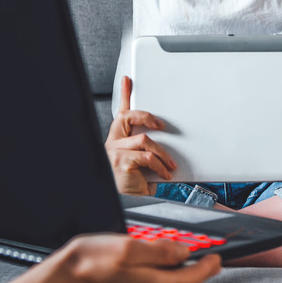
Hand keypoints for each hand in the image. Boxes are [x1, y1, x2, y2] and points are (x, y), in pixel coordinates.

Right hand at [7, 233, 220, 282]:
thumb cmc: (90, 262)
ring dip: (183, 276)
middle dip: (199, 274)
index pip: (192, 278)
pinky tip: (163, 267)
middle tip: (209, 261)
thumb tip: (184, 251)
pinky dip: (167, 277)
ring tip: (190, 263)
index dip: (208, 267)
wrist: (64, 278)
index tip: (217, 258)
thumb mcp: (127, 247)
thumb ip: (160, 251)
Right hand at [105, 76, 176, 195]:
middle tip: (161, 125)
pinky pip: (147, 157)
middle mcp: (112, 142)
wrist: (122, 201)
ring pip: (144, 140)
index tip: (128, 80)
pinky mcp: (122, 162)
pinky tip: (164, 173)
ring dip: (162, 153)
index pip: (120, 113)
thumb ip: (147, 150)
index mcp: (116, 139)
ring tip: (169, 164)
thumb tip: (167, 143)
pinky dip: (160, 165)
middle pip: (128, 117)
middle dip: (147, 117)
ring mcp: (115, 152)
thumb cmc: (130, 182)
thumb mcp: (139, 163)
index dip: (124, 94)